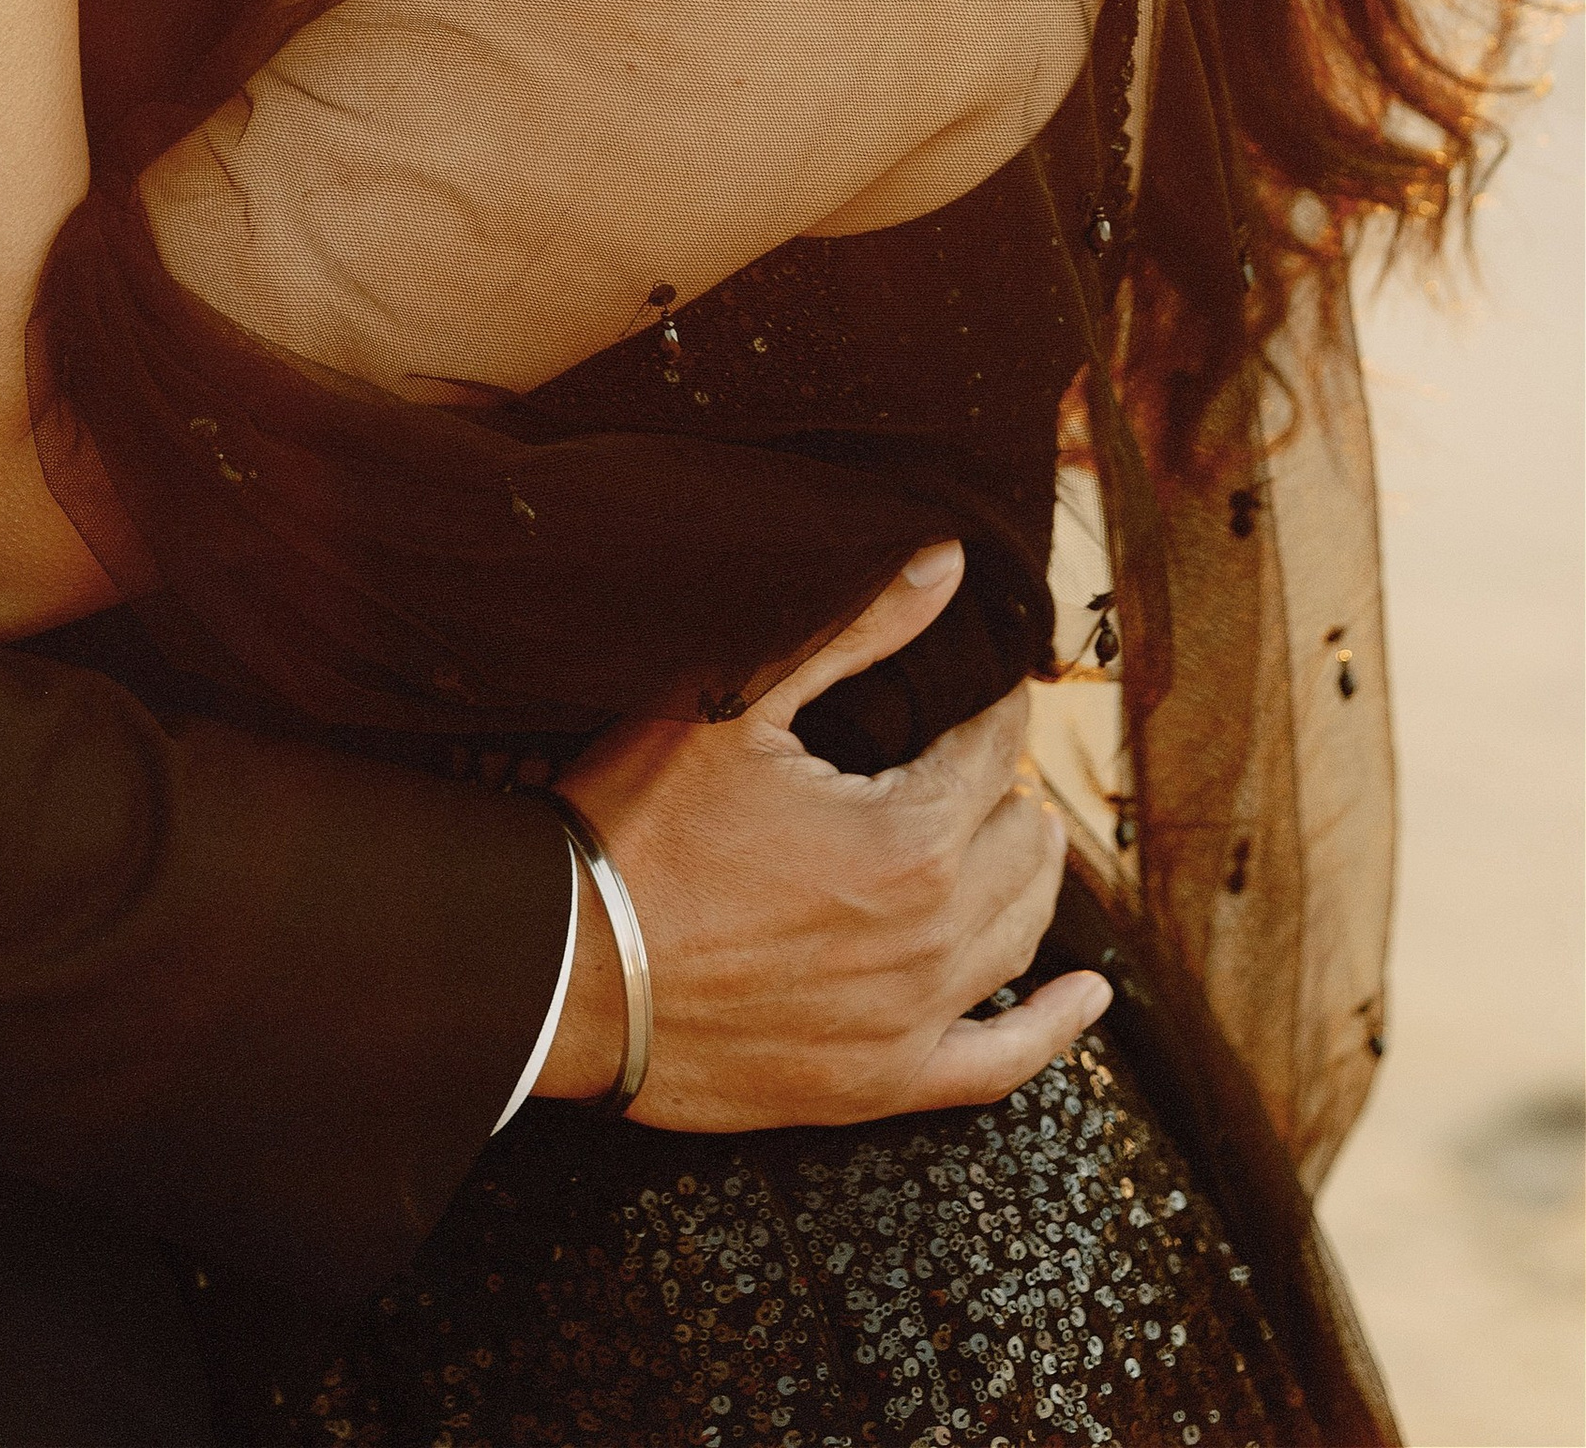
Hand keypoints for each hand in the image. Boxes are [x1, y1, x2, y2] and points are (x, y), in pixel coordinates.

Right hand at [539, 542, 1104, 1129]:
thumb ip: (855, 629)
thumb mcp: (735, 702)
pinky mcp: (877, 1084)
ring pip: (1022, 934)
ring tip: (1010, 829)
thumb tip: (946, 564)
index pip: (995, 748)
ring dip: (1022, 871)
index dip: (988, 705)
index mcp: (913, 838)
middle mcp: (934, 938)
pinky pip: (999, 1065)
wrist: (562, 966)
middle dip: (1001, 784)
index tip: (974, 684)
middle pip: (1021, 838)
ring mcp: (910, 1022)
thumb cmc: (638, 825)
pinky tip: (1085, 1002)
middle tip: (962, 753)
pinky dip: (1053, 1030)